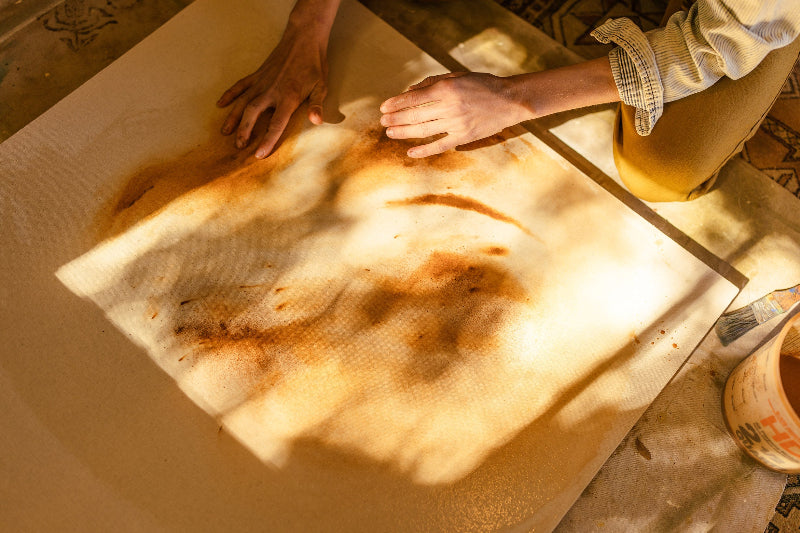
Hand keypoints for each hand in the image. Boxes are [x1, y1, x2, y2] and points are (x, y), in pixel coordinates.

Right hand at [216, 29, 328, 158]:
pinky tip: (220, 104)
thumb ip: (317, 105)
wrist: (303, 39)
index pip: (276, 124)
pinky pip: (240, 85)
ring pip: (243, 102)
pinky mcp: (257, 74)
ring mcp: (262, 82)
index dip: (267, 140)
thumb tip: (316, 121)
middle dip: (244, 130)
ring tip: (225, 132)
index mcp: (288, 97)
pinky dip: (229, 94)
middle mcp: (271, 91)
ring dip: (233, 117)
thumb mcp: (321, 86)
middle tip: (239, 146)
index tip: (259, 155)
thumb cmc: (314, 65)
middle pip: (253, 114)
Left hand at [379, 72, 532, 157]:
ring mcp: (457, 124)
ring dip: (404, 132)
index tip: (383, 108)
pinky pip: (439, 146)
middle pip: (415, 115)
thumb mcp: (457, 76)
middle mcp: (450, 107)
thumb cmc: (482, 84)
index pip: (414, 98)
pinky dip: (424, 150)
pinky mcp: (464, 137)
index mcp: (447, 88)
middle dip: (395, 119)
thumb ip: (433, 82)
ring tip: (390, 133)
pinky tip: (410, 152)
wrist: (510, 100)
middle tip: (382, 122)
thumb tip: (409, 91)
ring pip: (423, 130)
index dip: (396, 103)